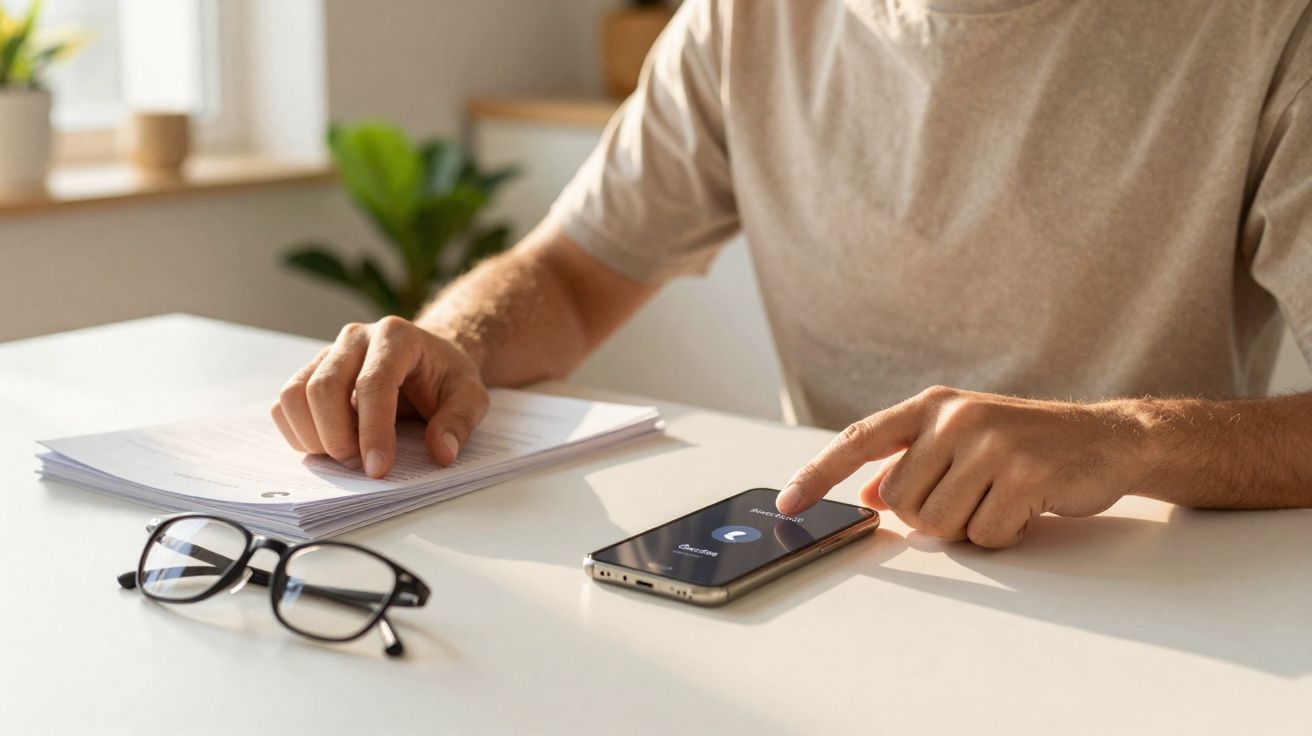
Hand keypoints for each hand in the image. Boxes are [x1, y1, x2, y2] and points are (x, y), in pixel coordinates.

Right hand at [271, 316, 489, 478]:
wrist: (428, 359)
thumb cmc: (446, 377)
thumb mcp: (472, 396)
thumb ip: (460, 422)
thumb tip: (441, 452)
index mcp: (396, 336)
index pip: (374, 384)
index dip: (373, 430)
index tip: (378, 469)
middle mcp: (355, 337)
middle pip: (324, 388)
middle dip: (337, 438)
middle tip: (362, 468)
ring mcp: (327, 352)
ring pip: (294, 394)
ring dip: (313, 437)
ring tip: (346, 456)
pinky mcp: (310, 371)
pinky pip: (285, 404)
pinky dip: (299, 433)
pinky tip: (329, 445)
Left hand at [776, 386, 1147, 547]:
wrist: (1107, 439)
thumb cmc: (1026, 443)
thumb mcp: (961, 442)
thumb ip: (911, 463)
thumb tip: (868, 496)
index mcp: (932, 407)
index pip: (859, 440)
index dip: (818, 474)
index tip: (788, 503)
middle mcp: (955, 418)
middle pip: (900, 502)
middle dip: (931, 516)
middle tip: (973, 496)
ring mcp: (990, 443)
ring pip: (938, 524)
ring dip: (969, 527)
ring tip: (1000, 498)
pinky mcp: (1024, 473)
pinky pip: (985, 535)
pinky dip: (1003, 535)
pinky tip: (1025, 507)